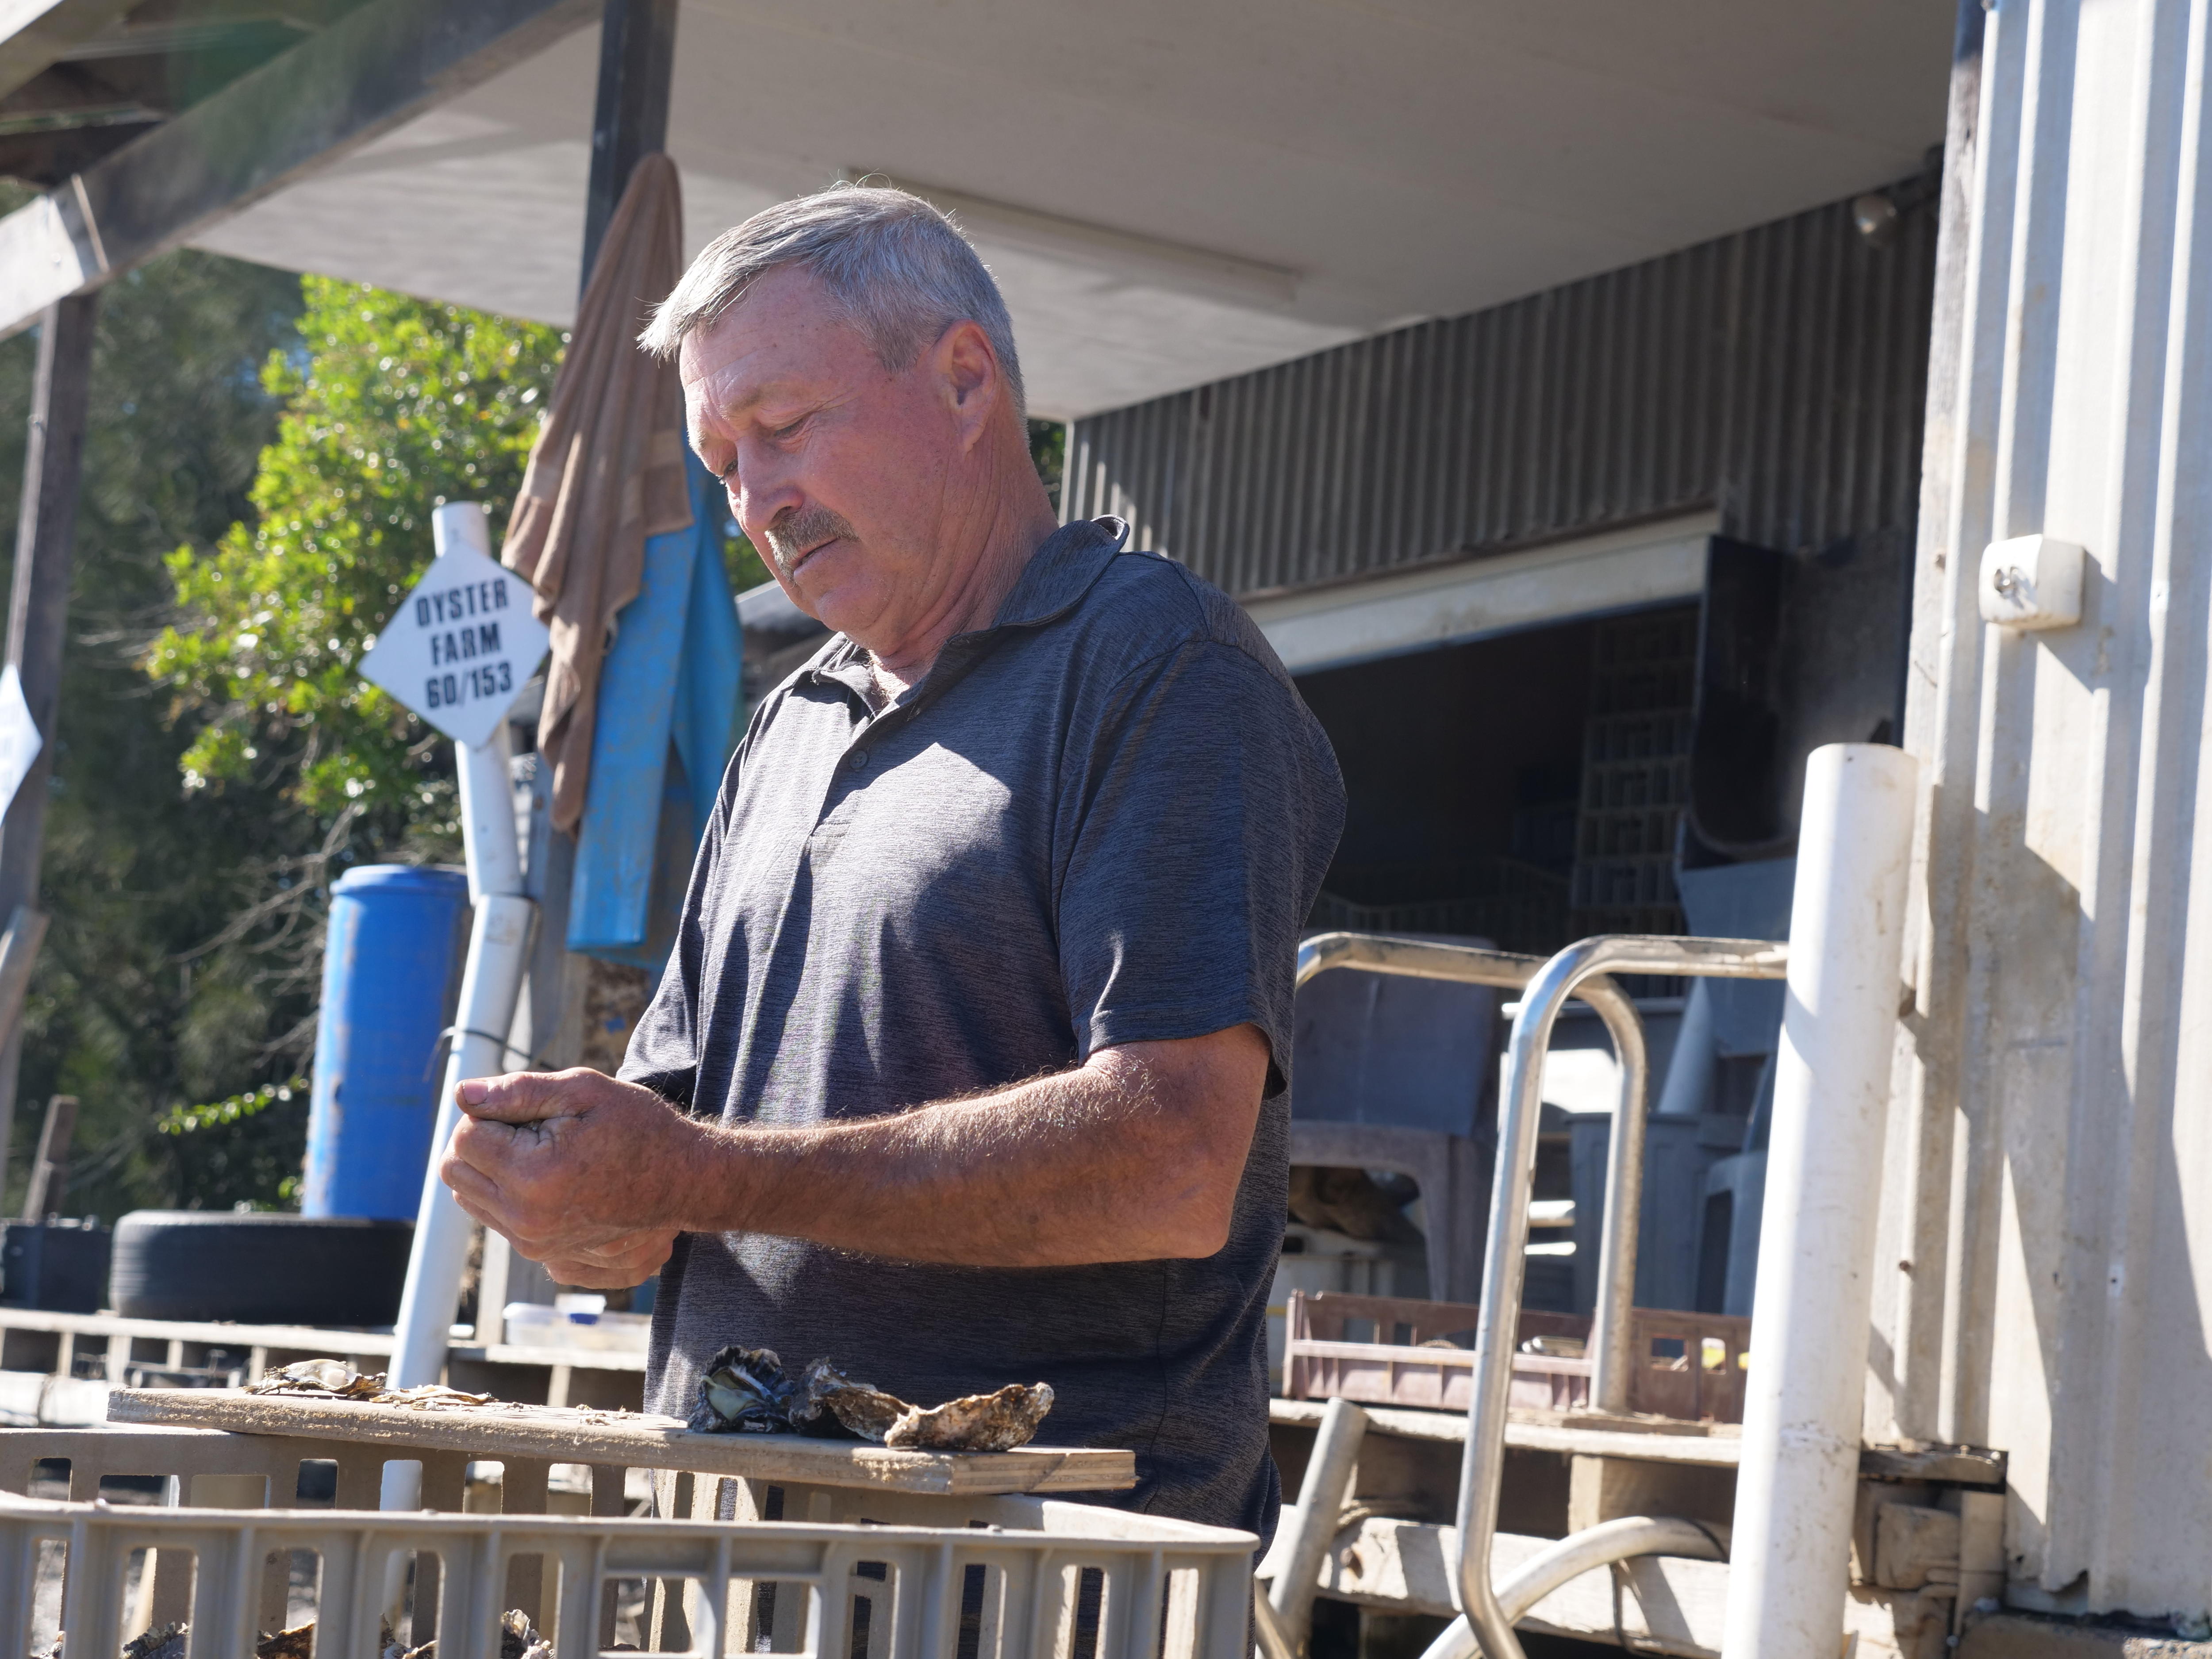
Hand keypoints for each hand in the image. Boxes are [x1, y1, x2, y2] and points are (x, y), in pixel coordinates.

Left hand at [441, 1068, 699, 1284]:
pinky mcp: (541, 1252)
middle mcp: (527, 1218)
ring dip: (491, 1167)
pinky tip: (550, 1175)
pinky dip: (507, 1191)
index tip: (530, 1111)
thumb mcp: (584, 1092)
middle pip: (455, 1170)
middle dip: (481, 1140)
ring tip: (542, 1151)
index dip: (489, 1113)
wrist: (684, 1182)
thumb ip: (517, 1092)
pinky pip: (493, 1215)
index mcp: (535, 1176)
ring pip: (468, 1194)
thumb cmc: (638, 1127)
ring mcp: (532, 1241)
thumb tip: (461, 1095)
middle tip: (530, 1128)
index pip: (463, 1136)